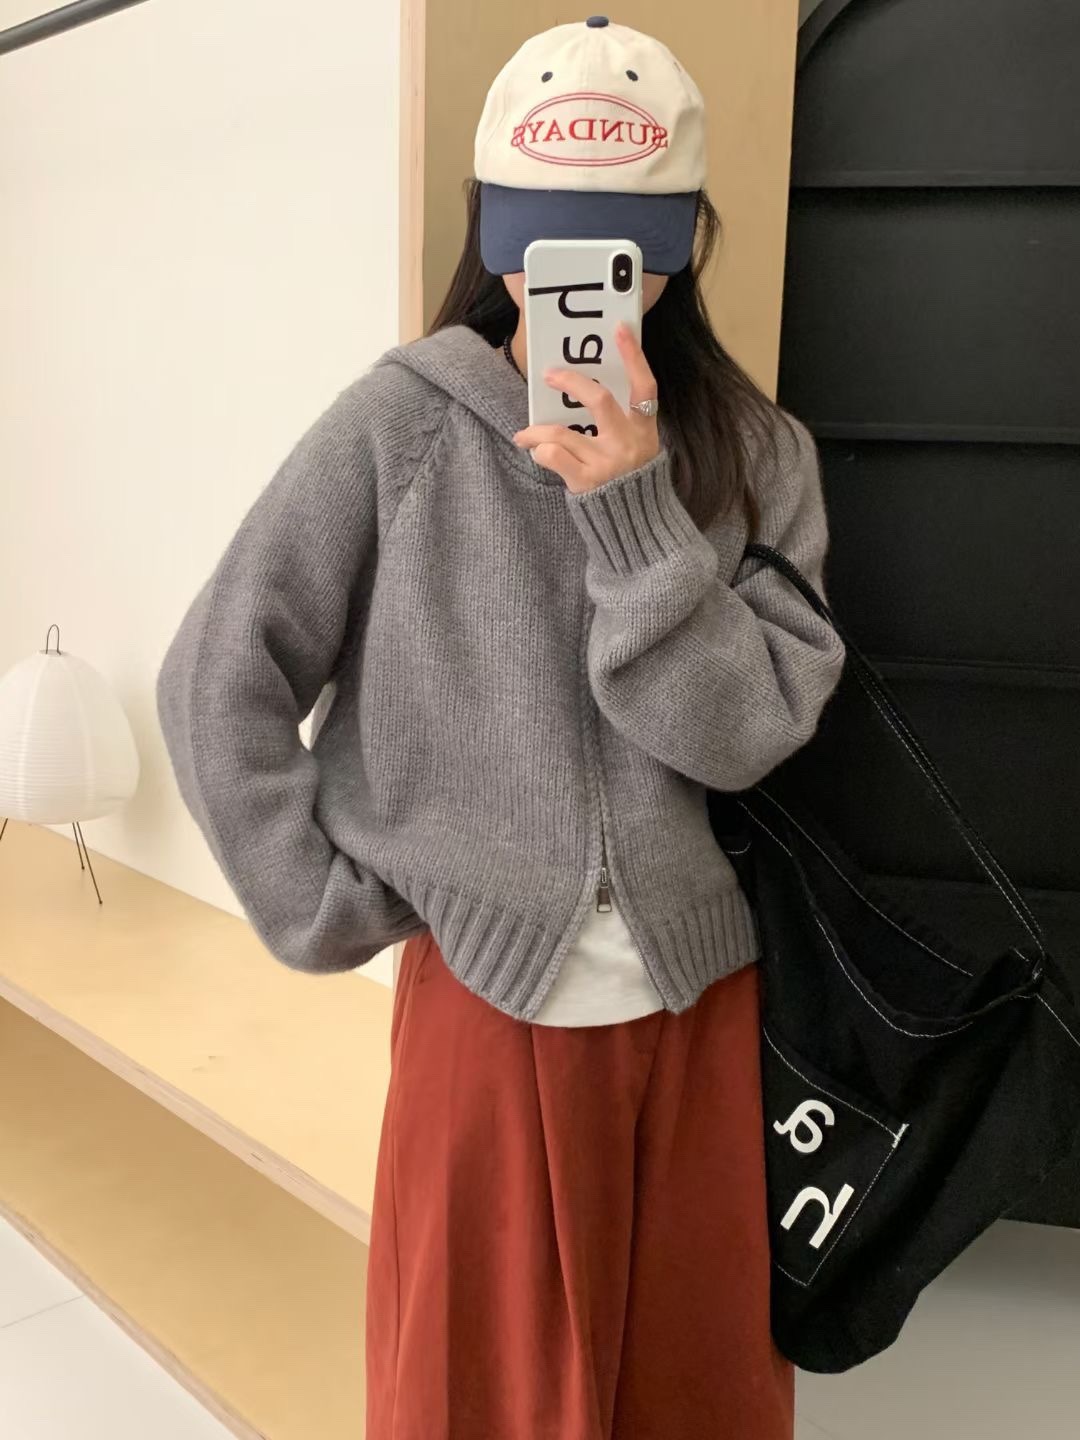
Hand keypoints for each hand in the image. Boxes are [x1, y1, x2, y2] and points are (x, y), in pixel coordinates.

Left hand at [511, 321, 660, 493]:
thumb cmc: (630, 483)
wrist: (636, 527)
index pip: (645, 385)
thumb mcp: (637, 450)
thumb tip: (584, 396)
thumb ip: (620, 426)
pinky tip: (537, 454)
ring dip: (536, 431)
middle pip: (599, 400)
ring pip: (562, 433)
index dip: (634, 355)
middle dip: (571, 382)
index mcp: (644, 431)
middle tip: (549, 375)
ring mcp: (606, 463)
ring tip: (523, 435)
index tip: (619, 329)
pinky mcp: (587, 482)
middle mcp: (627, 443)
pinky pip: (553, 456)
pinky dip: (540, 452)